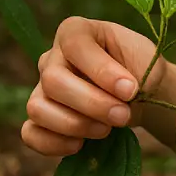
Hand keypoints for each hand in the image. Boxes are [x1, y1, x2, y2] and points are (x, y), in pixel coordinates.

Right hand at [21, 16, 165, 156]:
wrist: (144, 94)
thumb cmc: (142, 70)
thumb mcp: (145, 60)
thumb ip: (132, 74)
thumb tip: (116, 97)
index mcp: (75, 31)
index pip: (75, 45)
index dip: (102, 71)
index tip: (131, 90)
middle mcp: (52, 57)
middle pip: (53, 80)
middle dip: (92, 104)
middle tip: (122, 115)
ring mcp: (41, 88)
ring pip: (38, 108)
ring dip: (75, 125)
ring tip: (106, 129)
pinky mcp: (39, 118)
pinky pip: (30, 133)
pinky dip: (53, 143)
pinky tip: (81, 144)